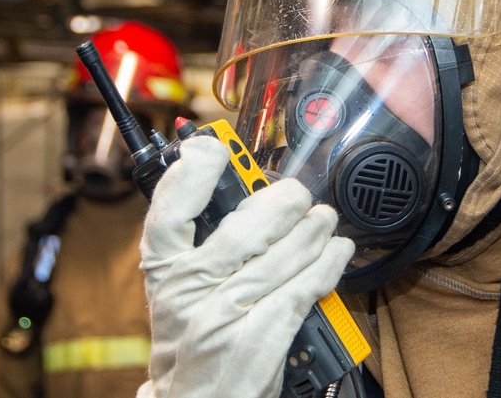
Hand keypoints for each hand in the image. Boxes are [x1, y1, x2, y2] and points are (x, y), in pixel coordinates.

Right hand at [137, 135, 353, 397]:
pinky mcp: (260, 340)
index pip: (168, 212)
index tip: (215, 150)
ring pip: (281, 256)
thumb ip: (197, 248)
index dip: (191, 174)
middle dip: (281, 202)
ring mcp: (224, 317)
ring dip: (313, 230)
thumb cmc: (188, 349)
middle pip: (241, 227)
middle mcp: (188, 293)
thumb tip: (237, 194)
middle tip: (297, 194)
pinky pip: (302, 289)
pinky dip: (326, 264)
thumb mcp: (176, 296)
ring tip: (324, 219)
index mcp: (164, 275)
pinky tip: (336, 251)